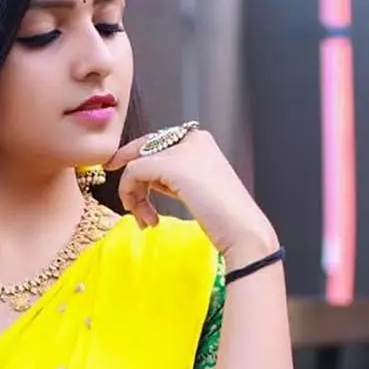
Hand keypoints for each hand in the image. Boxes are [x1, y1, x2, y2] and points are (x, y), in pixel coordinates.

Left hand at [104, 127, 277, 260]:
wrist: (241, 230)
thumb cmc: (223, 219)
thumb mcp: (194, 189)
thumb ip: (172, 178)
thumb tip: (145, 180)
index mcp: (200, 142)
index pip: (157, 144)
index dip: (137, 163)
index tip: (126, 185)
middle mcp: (191, 138)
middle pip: (143, 150)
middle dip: (133, 181)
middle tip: (130, 207)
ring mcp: (181, 149)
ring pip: (137, 163)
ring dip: (134, 195)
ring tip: (146, 221)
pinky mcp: (171, 165)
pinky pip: (134, 171)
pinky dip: (130, 194)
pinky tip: (146, 218)